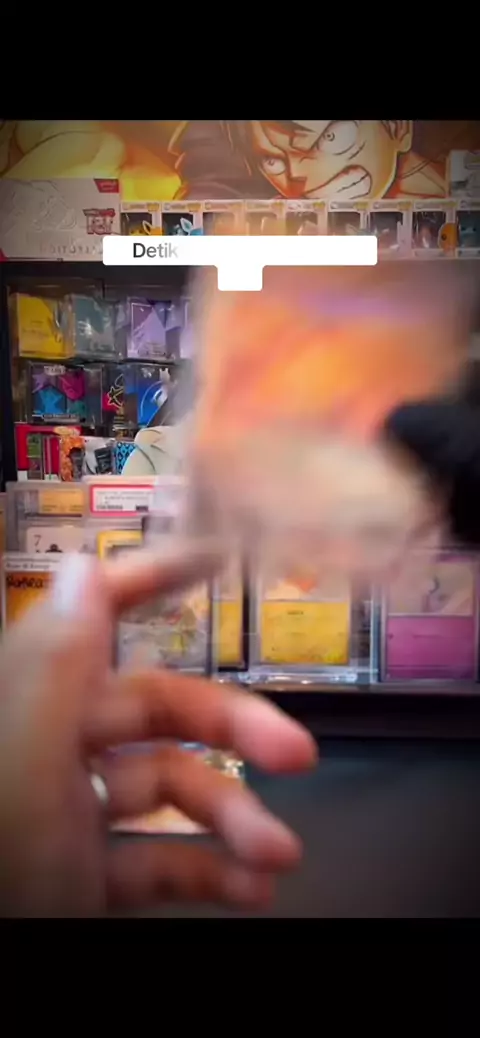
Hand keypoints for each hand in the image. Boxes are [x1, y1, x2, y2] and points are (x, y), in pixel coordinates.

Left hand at [0, 547, 316, 916]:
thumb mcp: (21, 770)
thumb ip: (50, 668)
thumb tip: (82, 569)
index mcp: (30, 700)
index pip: (90, 609)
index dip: (152, 574)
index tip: (217, 557)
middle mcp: (51, 743)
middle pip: (159, 707)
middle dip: (233, 729)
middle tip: (294, 753)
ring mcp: (71, 809)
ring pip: (169, 787)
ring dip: (233, 816)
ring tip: (275, 854)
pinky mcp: (86, 871)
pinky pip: (158, 857)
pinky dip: (209, 868)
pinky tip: (250, 885)